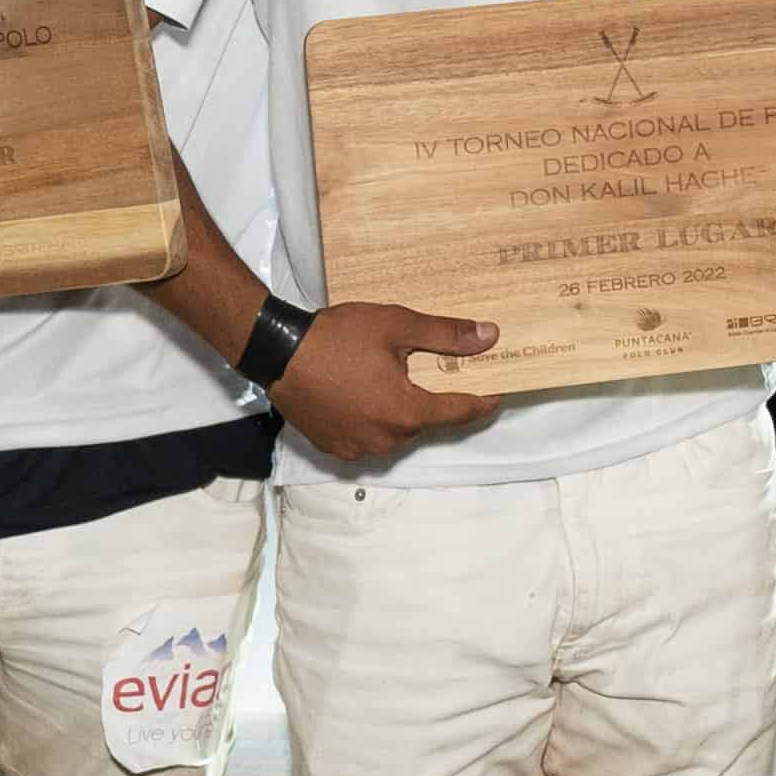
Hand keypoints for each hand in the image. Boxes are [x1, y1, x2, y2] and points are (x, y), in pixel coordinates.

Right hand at [269, 298, 502, 467]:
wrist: (277, 351)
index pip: (460, 412)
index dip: (483, 402)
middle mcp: (386, 440)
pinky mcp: (335, 448)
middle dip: (430, 399)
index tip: (498, 392)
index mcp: (407, 413)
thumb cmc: (338, 337)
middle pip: (424, 422)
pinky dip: (372, 420)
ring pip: (395, 432)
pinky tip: (360, 395)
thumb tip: (490, 336)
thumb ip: (446, 336)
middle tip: (425, 372)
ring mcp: (358, 448)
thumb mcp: (397, 326)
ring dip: (398, 412)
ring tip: (385, 380)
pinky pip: (367, 437)